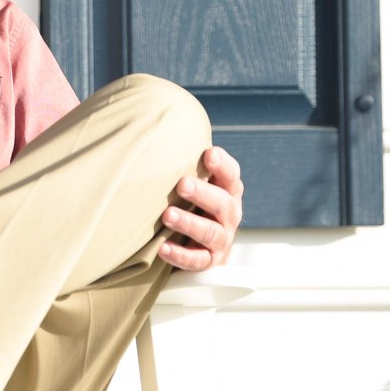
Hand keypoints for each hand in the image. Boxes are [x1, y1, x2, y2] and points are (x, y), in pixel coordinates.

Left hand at [158, 145, 242, 270]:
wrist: (198, 242)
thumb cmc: (192, 201)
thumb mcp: (195, 181)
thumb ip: (185, 162)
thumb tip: (157, 129)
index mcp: (228, 190)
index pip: (232, 175)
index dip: (222, 165)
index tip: (209, 153)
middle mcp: (229, 214)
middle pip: (222, 203)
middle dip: (202, 193)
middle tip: (182, 184)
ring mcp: (222, 239)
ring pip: (211, 233)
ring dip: (189, 223)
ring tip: (167, 215)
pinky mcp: (210, 261)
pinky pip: (198, 261)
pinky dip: (181, 255)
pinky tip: (163, 248)